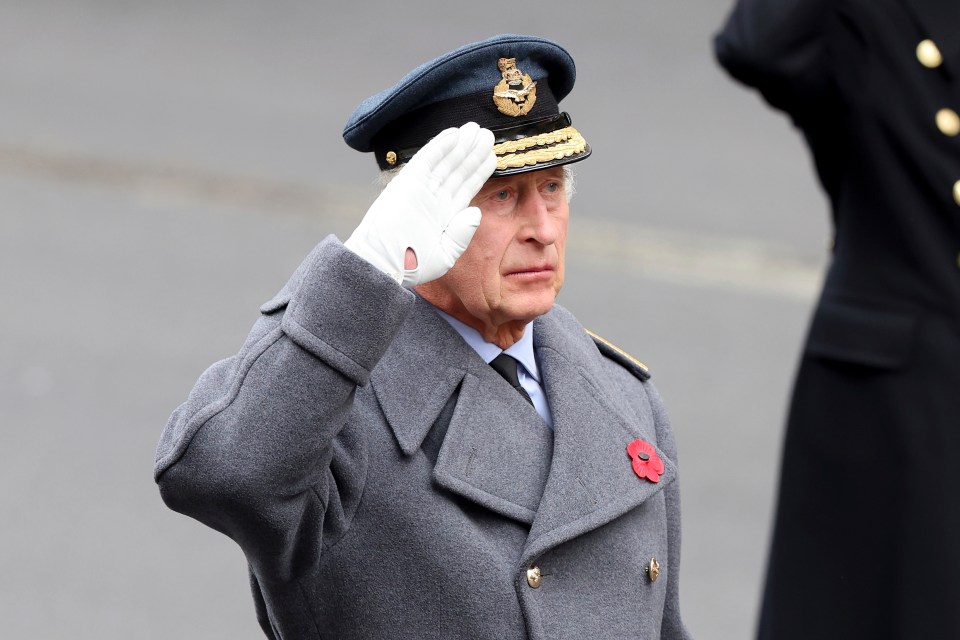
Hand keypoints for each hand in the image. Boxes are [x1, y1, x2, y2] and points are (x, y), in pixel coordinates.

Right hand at [344, 122, 496, 286]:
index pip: (466, 187)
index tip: (492, 156)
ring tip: (476, 129)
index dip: (479, 171)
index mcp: (445, 216)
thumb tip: (476, 211)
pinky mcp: (407, 182)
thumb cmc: (412, 265)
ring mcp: (421, 189)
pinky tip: (454, 134)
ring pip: (446, 162)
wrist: (384, 263)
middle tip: (488, 135)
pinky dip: (440, 146)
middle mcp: (435, 199)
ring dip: (460, 145)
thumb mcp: (445, 254)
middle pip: (458, 171)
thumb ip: (462, 234)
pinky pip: (427, 160)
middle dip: (472, 153)